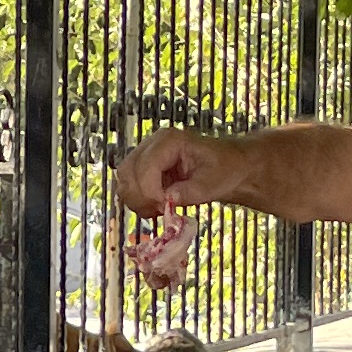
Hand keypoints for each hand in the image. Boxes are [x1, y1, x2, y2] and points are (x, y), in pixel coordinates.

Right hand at [115, 127, 237, 222]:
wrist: (228, 167)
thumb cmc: (224, 169)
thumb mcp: (214, 181)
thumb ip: (191, 191)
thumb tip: (169, 199)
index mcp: (169, 141)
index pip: (145, 165)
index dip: (150, 191)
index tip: (164, 207)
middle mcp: (151, 145)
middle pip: (126, 172)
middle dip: (140, 197)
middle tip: (161, 210)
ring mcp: (144, 157)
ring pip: (123, 181)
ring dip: (137, 201)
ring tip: (160, 210)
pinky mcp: (143, 171)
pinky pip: (129, 188)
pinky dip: (138, 202)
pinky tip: (157, 207)